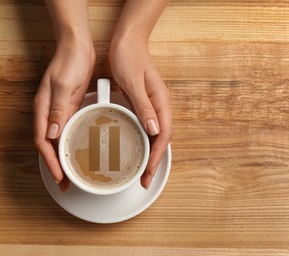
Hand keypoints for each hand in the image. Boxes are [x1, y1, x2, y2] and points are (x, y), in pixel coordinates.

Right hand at [34, 40, 94, 190]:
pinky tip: (78, 152)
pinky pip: (67, 131)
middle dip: (55, 166)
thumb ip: (57, 109)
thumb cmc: (69, 62)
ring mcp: (58, 112)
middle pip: (48, 145)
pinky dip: (70, 145)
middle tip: (65, 184)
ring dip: (62, 158)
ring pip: (57, 141)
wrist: (77, 46)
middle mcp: (48, 113)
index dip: (49, 161)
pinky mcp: (69, 108)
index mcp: (43, 109)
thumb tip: (52, 134)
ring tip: (72, 174)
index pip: (42, 141)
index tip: (59, 176)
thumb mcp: (63, 85)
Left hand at [109, 36, 171, 188]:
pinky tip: (136, 148)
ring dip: (149, 154)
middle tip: (144, 180)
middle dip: (154, 161)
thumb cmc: (130, 59)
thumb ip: (144, 107)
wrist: (128, 42)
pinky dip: (144, 141)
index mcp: (161, 102)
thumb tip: (154, 130)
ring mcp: (153, 105)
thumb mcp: (134, 83)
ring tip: (141, 171)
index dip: (156, 156)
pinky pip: (147, 127)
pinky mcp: (144, 103)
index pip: (163, 135)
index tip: (148, 173)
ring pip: (155, 135)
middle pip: (161, 139)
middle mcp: (160, 106)